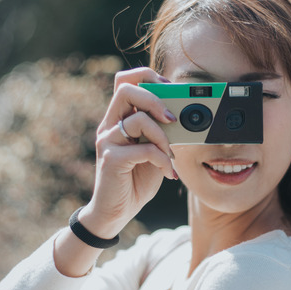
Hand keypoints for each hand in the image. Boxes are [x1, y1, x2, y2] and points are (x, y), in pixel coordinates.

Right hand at [80, 67, 176, 238]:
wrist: (116, 213)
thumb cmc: (135, 181)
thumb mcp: (154, 153)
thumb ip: (162, 134)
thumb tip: (183, 117)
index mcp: (119, 119)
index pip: (125, 81)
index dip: (147, 76)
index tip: (169, 89)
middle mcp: (109, 126)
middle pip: (126, 89)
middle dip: (155, 98)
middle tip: (171, 118)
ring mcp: (107, 141)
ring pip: (138, 119)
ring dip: (163, 136)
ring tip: (169, 154)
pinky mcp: (111, 159)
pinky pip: (144, 149)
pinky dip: (162, 160)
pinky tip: (167, 172)